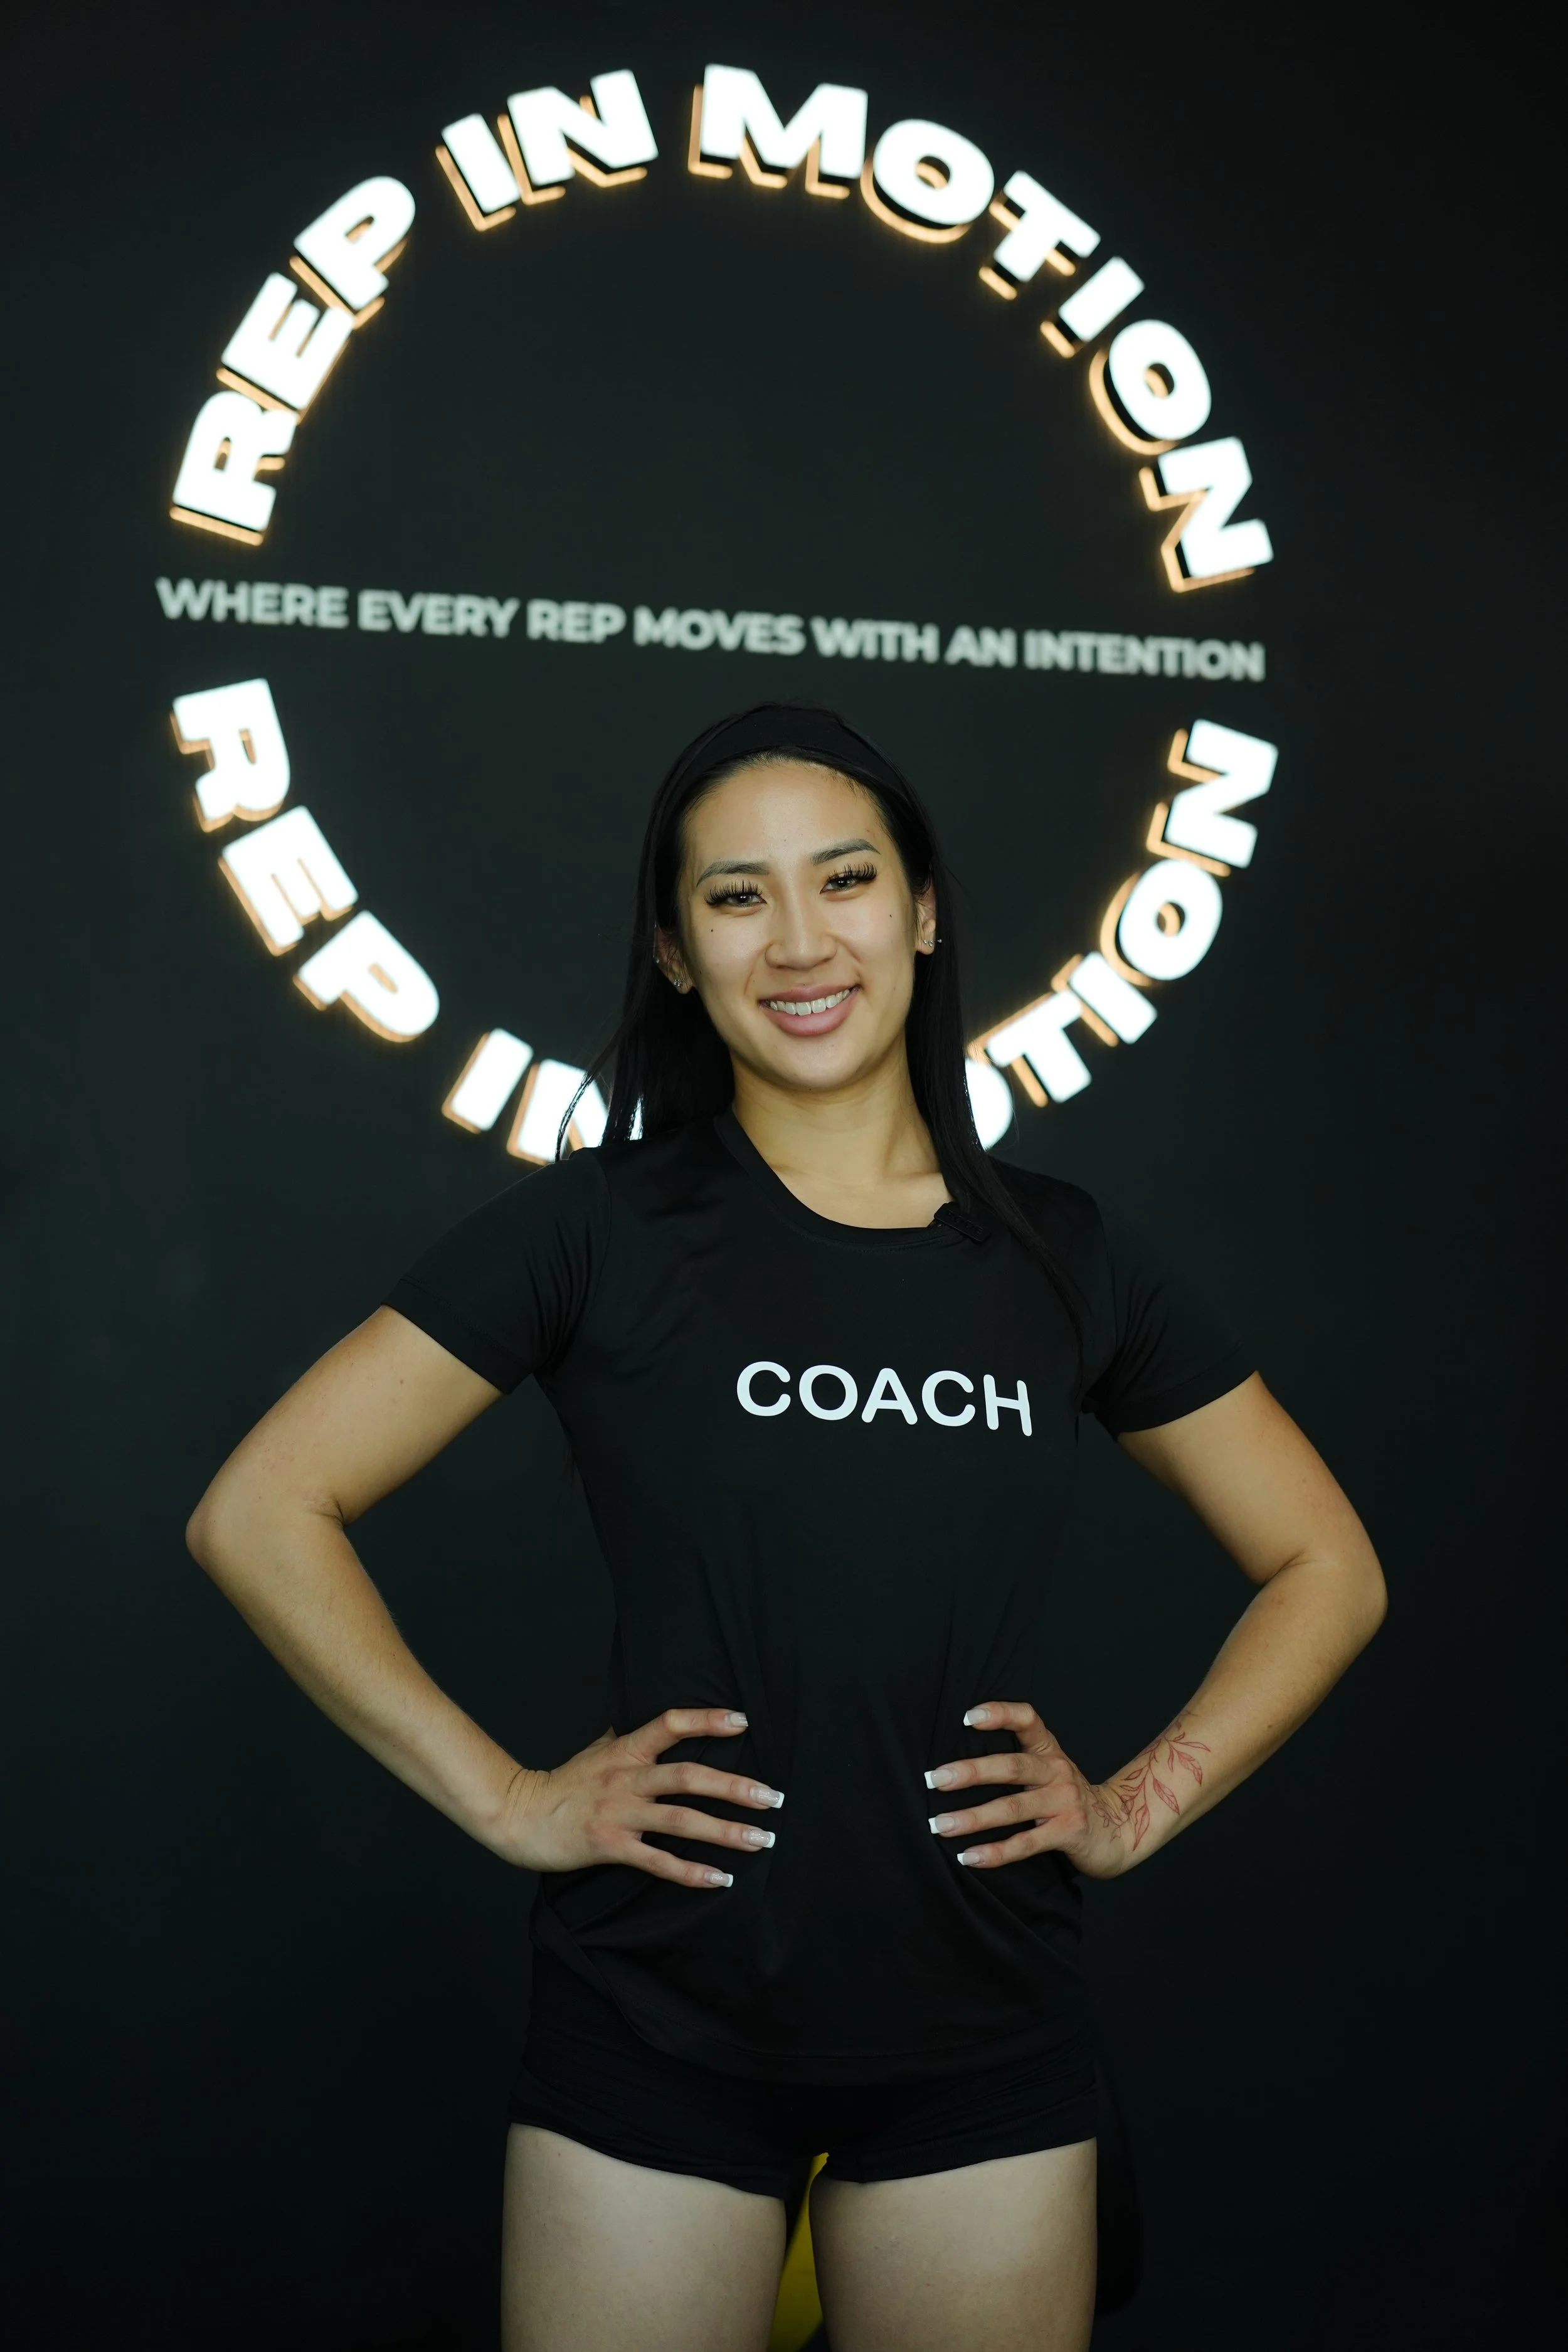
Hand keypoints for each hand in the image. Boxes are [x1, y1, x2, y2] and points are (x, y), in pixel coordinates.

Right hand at [500, 1707, 783, 1889]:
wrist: (519, 1815)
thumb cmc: (562, 1783)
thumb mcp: (597, 1750)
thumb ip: (630, 1739)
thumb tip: (660, 1725)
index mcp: (625, 1751)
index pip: (669, 1724)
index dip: (706, 1720)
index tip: (743, 1721)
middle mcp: (626, 1778)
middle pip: (688, 1776)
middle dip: (735, 1787)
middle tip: (773, 1797)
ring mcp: (619, 1813)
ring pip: (680, 1820)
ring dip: (725, 1831)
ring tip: (761, 1838)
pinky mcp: (610, 1845)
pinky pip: (657, 1860)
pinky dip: (690, 1871)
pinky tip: (719, 1878)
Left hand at [924, 1700, 1130, 1879]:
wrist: (1118, 1828)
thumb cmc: (1067, 1798)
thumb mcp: (1048, 1771)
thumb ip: (1017, 1762)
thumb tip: (957, 1766)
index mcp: (1049, 1751)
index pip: (1027, 1720)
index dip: (1000, 1714)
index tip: (968, 1717)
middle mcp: (1057, 1771)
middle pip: (1011, 1766)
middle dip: (971, 1772)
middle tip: (935, 1779)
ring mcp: (1064, 1802)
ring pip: (1013, 1808)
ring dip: (973, 1817)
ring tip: (941, 1825)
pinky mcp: (1069, 1832)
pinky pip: (1026, 1843)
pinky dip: (996, 1852)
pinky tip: (970, 1856)